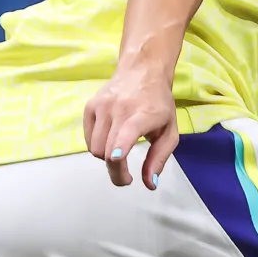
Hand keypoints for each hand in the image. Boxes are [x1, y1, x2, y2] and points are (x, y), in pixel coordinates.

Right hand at [84, 61, 177, 189]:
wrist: (143, 71)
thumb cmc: (159, 104)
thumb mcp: (169, 130)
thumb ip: (159, 158)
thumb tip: (149, 185)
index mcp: (143, 113)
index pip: (127, 131)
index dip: (120, 148)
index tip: (117, 159)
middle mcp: (119, 108)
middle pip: (106, 151)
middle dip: (115, 170)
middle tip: (125, 176)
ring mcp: (101, 106)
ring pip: (94, 148)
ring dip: (106, 158)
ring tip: (120, 152)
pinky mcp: (90, 106)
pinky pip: (88, 139)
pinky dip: (98, 146)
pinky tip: (111, 139)